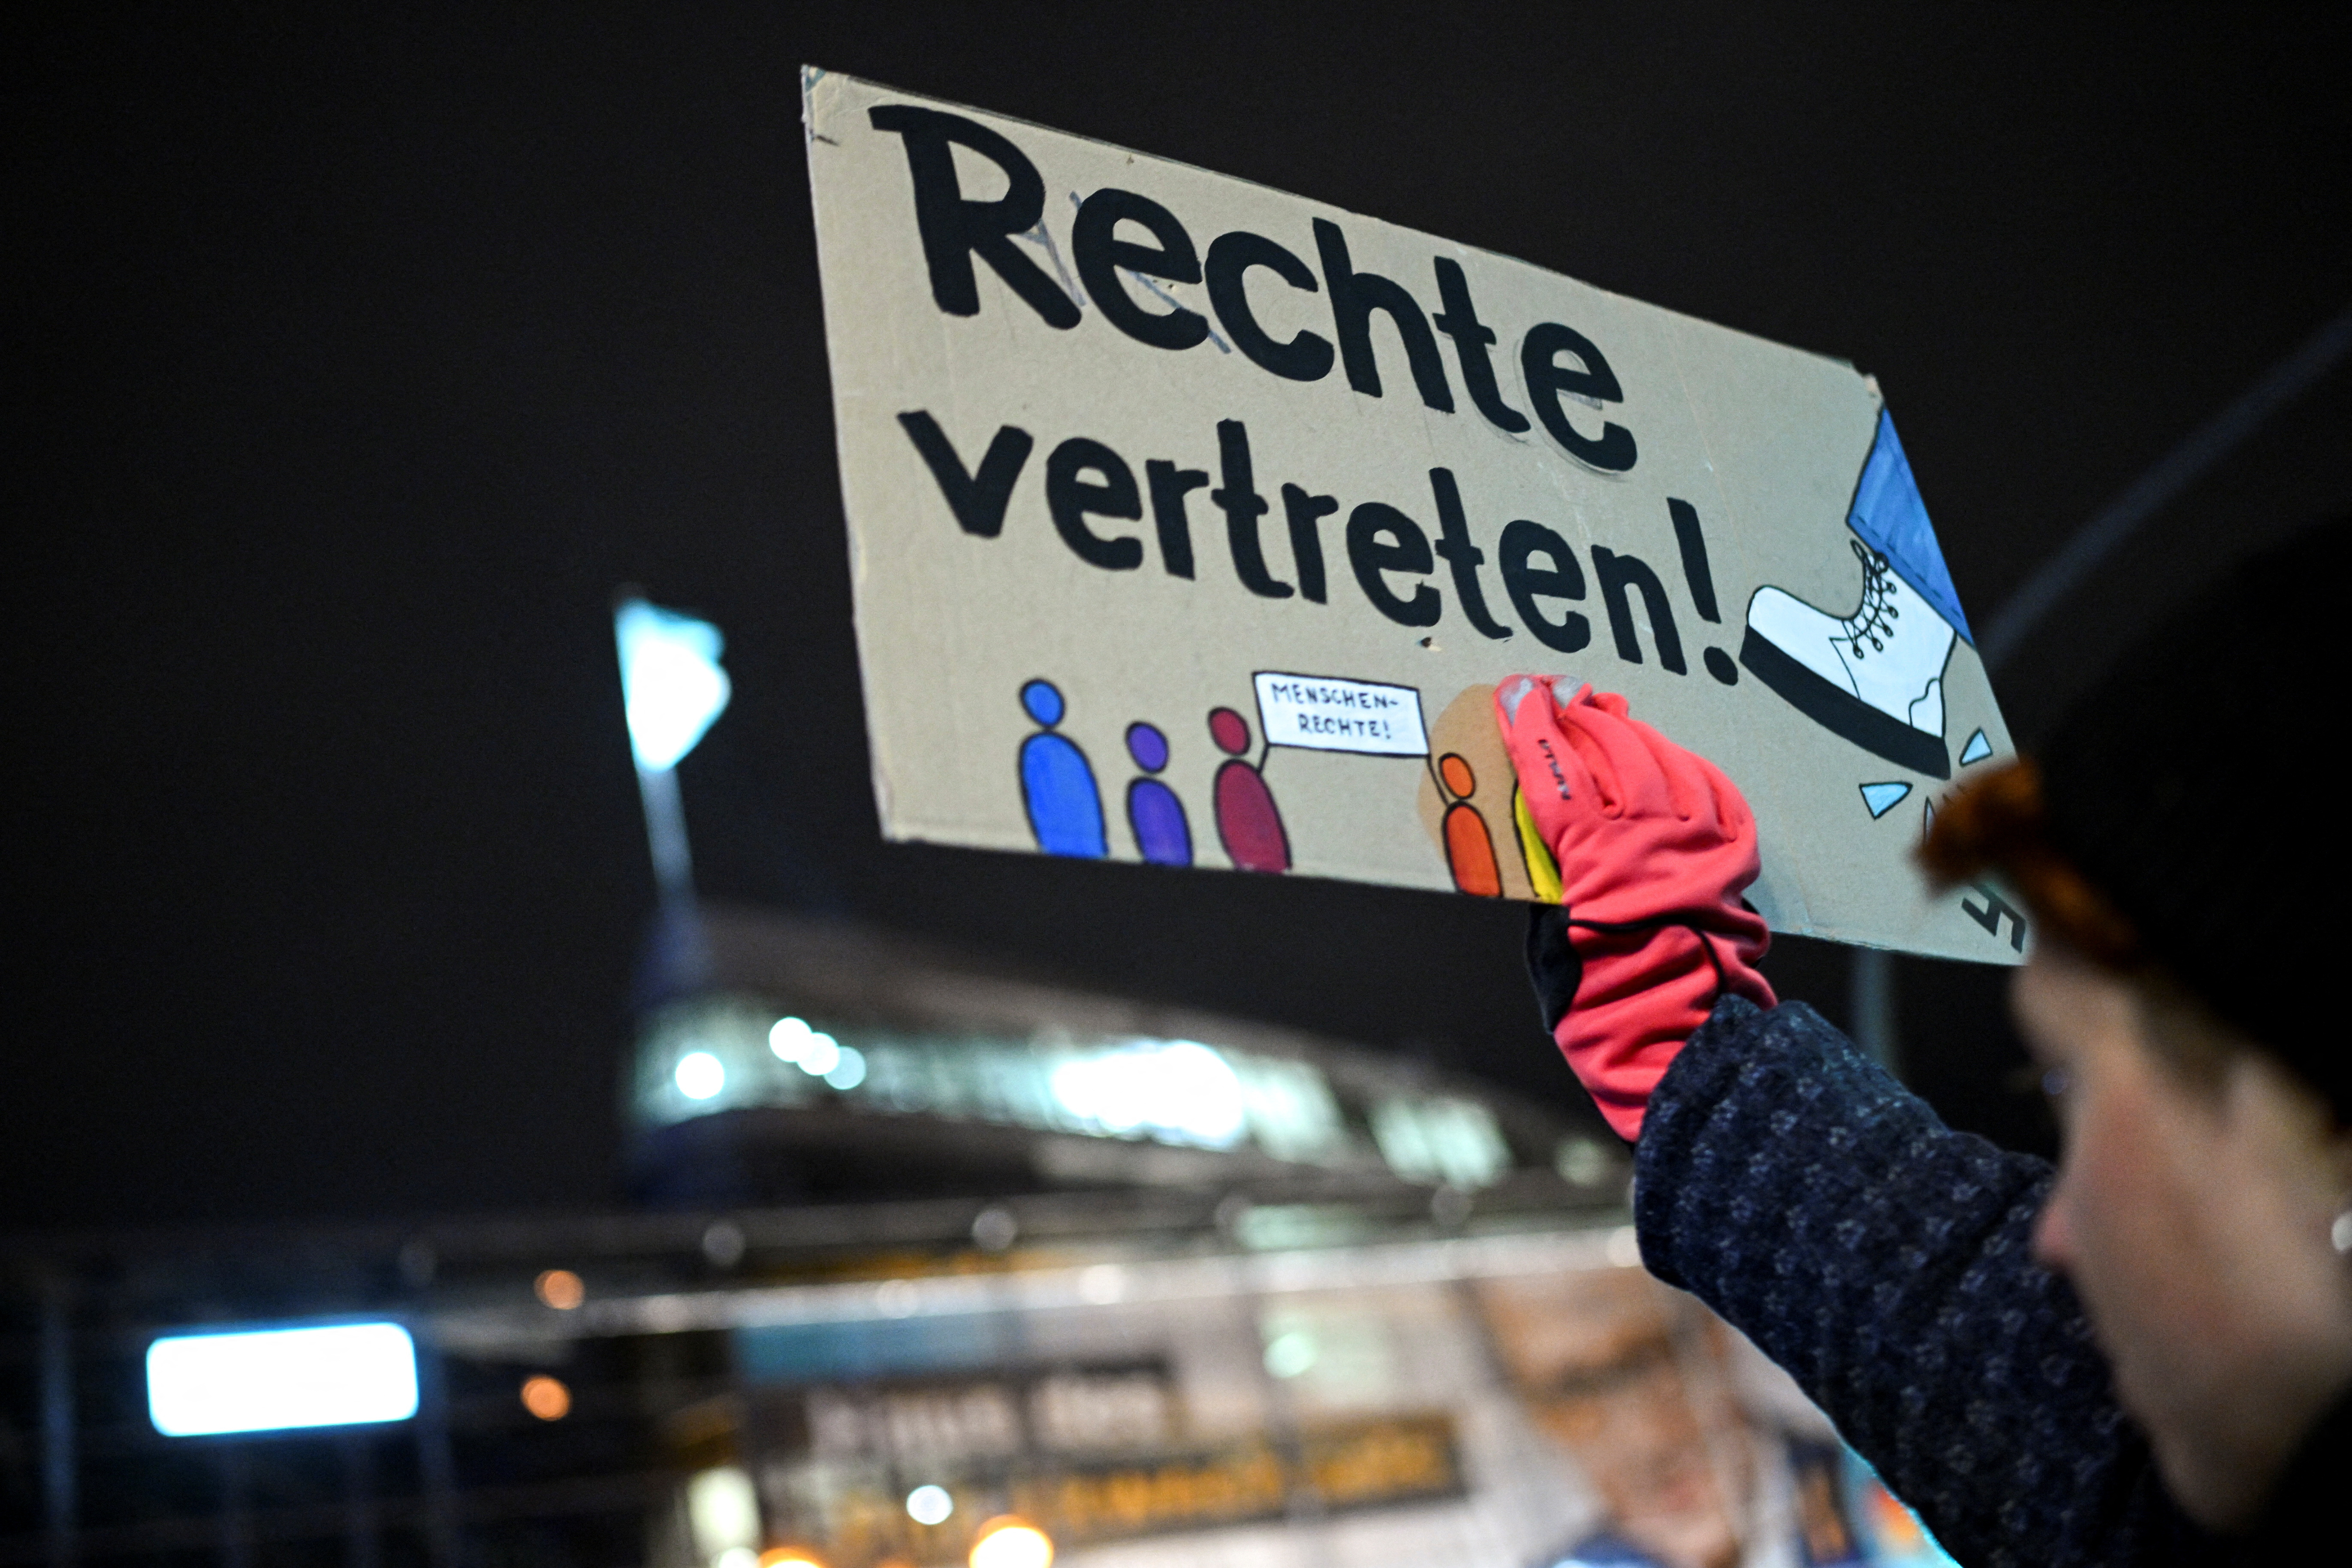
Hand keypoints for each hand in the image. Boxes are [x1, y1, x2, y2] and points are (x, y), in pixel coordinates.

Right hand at [1496, 677, 1774, 1138]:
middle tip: (1556, 693)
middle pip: (1610, 751)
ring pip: (1665, 760)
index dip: (1528, 727)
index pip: (1552, 773)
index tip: (1514, 694)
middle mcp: (1651, 842)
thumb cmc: (1599, 1003)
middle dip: (1577, 715)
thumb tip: (1548, 826)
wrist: (1677, 1043)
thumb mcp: (1547, 940)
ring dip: (1631, 732)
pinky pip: (1714, 790)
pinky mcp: (1734, 858)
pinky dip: (1687, 766)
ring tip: (1606, 716)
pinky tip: (1669, 757)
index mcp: (1594, 863)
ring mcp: (1700, 845)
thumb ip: (1549, 874)